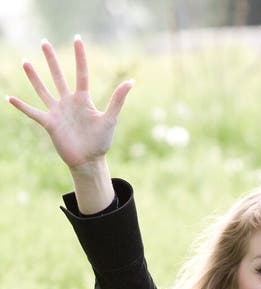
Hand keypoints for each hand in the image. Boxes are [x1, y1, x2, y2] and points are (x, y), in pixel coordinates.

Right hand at [8, 36, 132, 210]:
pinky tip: (10, 98)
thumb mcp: (110, 119)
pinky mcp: (50, 124)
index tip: (77, 39)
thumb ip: (117, 100)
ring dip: (34, 77)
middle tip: (44, 42)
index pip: (81, 73)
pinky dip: (22, 106)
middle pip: (58, 76)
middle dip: (51, 60)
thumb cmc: (101, 142)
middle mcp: (69, 103)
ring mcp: (58, 112)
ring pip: (43, 90)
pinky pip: (33, 113)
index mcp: (83, 99)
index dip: (80, 56)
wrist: (89, 161)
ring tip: (25, 62)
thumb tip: (131, 82)